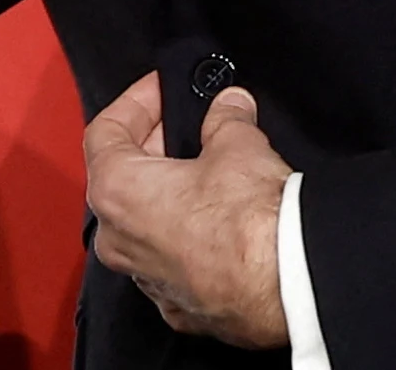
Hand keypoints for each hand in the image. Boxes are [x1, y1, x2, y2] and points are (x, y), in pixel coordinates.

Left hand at [82, 70, 292, 348]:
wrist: (289, 285)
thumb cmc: (249, 220)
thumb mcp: (237, 146)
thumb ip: (225, 119)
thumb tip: (229, 106)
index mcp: (116, 192)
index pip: (105, 132)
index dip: (135, 102)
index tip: (160, 90)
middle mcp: (118, 240)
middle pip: (120, 178)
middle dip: (152, 146)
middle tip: (185, 125)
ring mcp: (146, 278)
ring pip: (143, 225)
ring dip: (167, 195)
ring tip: (206, 170)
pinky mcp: (179, 305)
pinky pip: (171, 260)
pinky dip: (187, 236)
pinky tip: (217, 221)